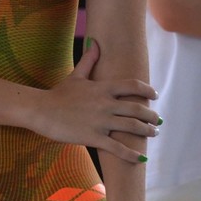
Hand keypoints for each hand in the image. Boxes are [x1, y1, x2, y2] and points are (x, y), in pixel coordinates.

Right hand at [25, 39, 157, 164]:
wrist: (42, 111)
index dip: (147, 90)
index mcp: (103, 88)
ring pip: (131, 127)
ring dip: (147, 131)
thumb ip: (89, 60)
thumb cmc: (59, 94)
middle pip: (137, 108)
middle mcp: (105, 104)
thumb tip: (95, 42)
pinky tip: (141, 158)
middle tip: (158, 119)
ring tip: (154, 133)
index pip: (132, 86)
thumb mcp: (76, 75)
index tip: (155, 95)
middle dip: (152, 115)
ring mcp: (100, 121)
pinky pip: (117, 147)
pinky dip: (131, 154)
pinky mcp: (93, 137)